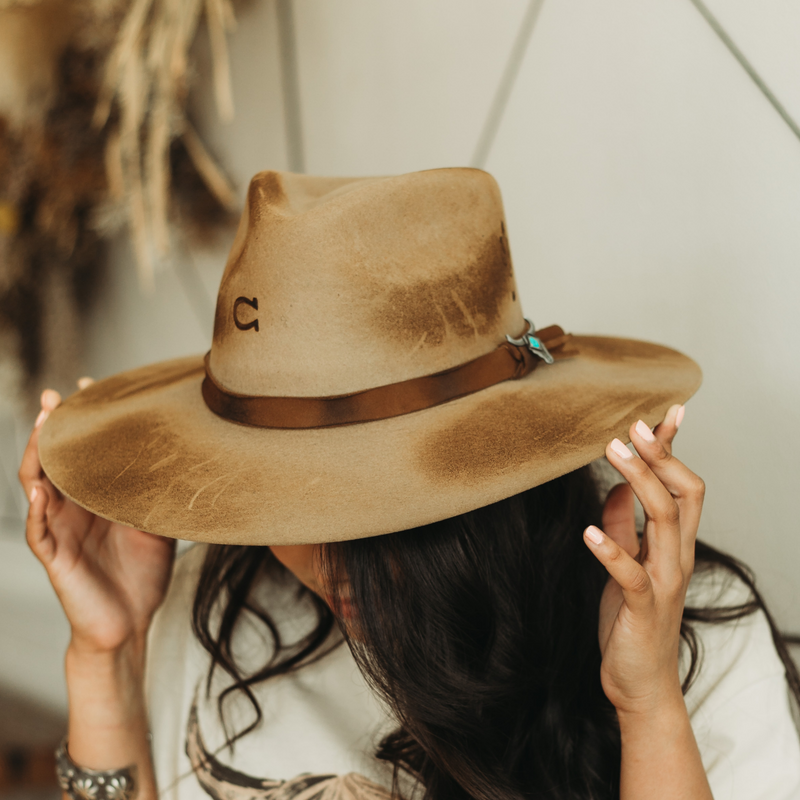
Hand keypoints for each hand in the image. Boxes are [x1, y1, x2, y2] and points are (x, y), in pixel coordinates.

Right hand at [19, 382, 175, 655]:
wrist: (131, 623)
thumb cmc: (141, 574)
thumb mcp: (156, 526)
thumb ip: (157, 496)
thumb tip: (186, 462)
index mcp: (95, 499)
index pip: (83, 454)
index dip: (83, 423)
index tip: (91, 388)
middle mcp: (72, 509)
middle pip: (53, 461)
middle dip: (52, 428)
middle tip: (57, 396)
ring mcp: (59, 531)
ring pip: (37, 487)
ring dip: (37, 457)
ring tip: (44, 427)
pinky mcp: (55, 558)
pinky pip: (38, 530)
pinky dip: (36, 509)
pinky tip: (40, 490)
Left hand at [583, 404, 704, 715]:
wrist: (641, 685)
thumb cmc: (632, 620)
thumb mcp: (627, 563)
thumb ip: (626, 525)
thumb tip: (618, 486)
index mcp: (674, 546)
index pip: (684, 487)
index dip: (674, 451)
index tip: (666, 414)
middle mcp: (677, 558)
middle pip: (683, 495)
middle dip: (660, 456)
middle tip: (632, 426)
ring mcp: (664, 582)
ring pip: (666, 521)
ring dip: (640, 482)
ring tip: (612, 452)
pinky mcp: (643, 607)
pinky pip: (631, 573)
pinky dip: (612, 548)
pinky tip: (588, 531)